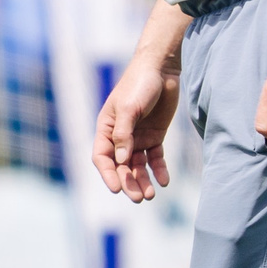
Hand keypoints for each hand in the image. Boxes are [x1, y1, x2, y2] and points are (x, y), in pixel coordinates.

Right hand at [93, 51, 179, 201]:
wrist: (162, 69)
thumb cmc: (139, 84)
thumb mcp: (129, 108)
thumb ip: (124, 133)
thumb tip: (121, 159)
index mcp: (107, 128)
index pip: (102, 157)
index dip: (108, 174)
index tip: (116, 189)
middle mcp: (120, 136)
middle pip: (121, 166)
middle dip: (128, 182)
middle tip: (139, 198)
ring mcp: (138, 137)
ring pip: (138, 165)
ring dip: (143, 180)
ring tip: (150, 194)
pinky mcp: (155, 136)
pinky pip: (155, 158)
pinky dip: (159, 170)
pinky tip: (164, 181)